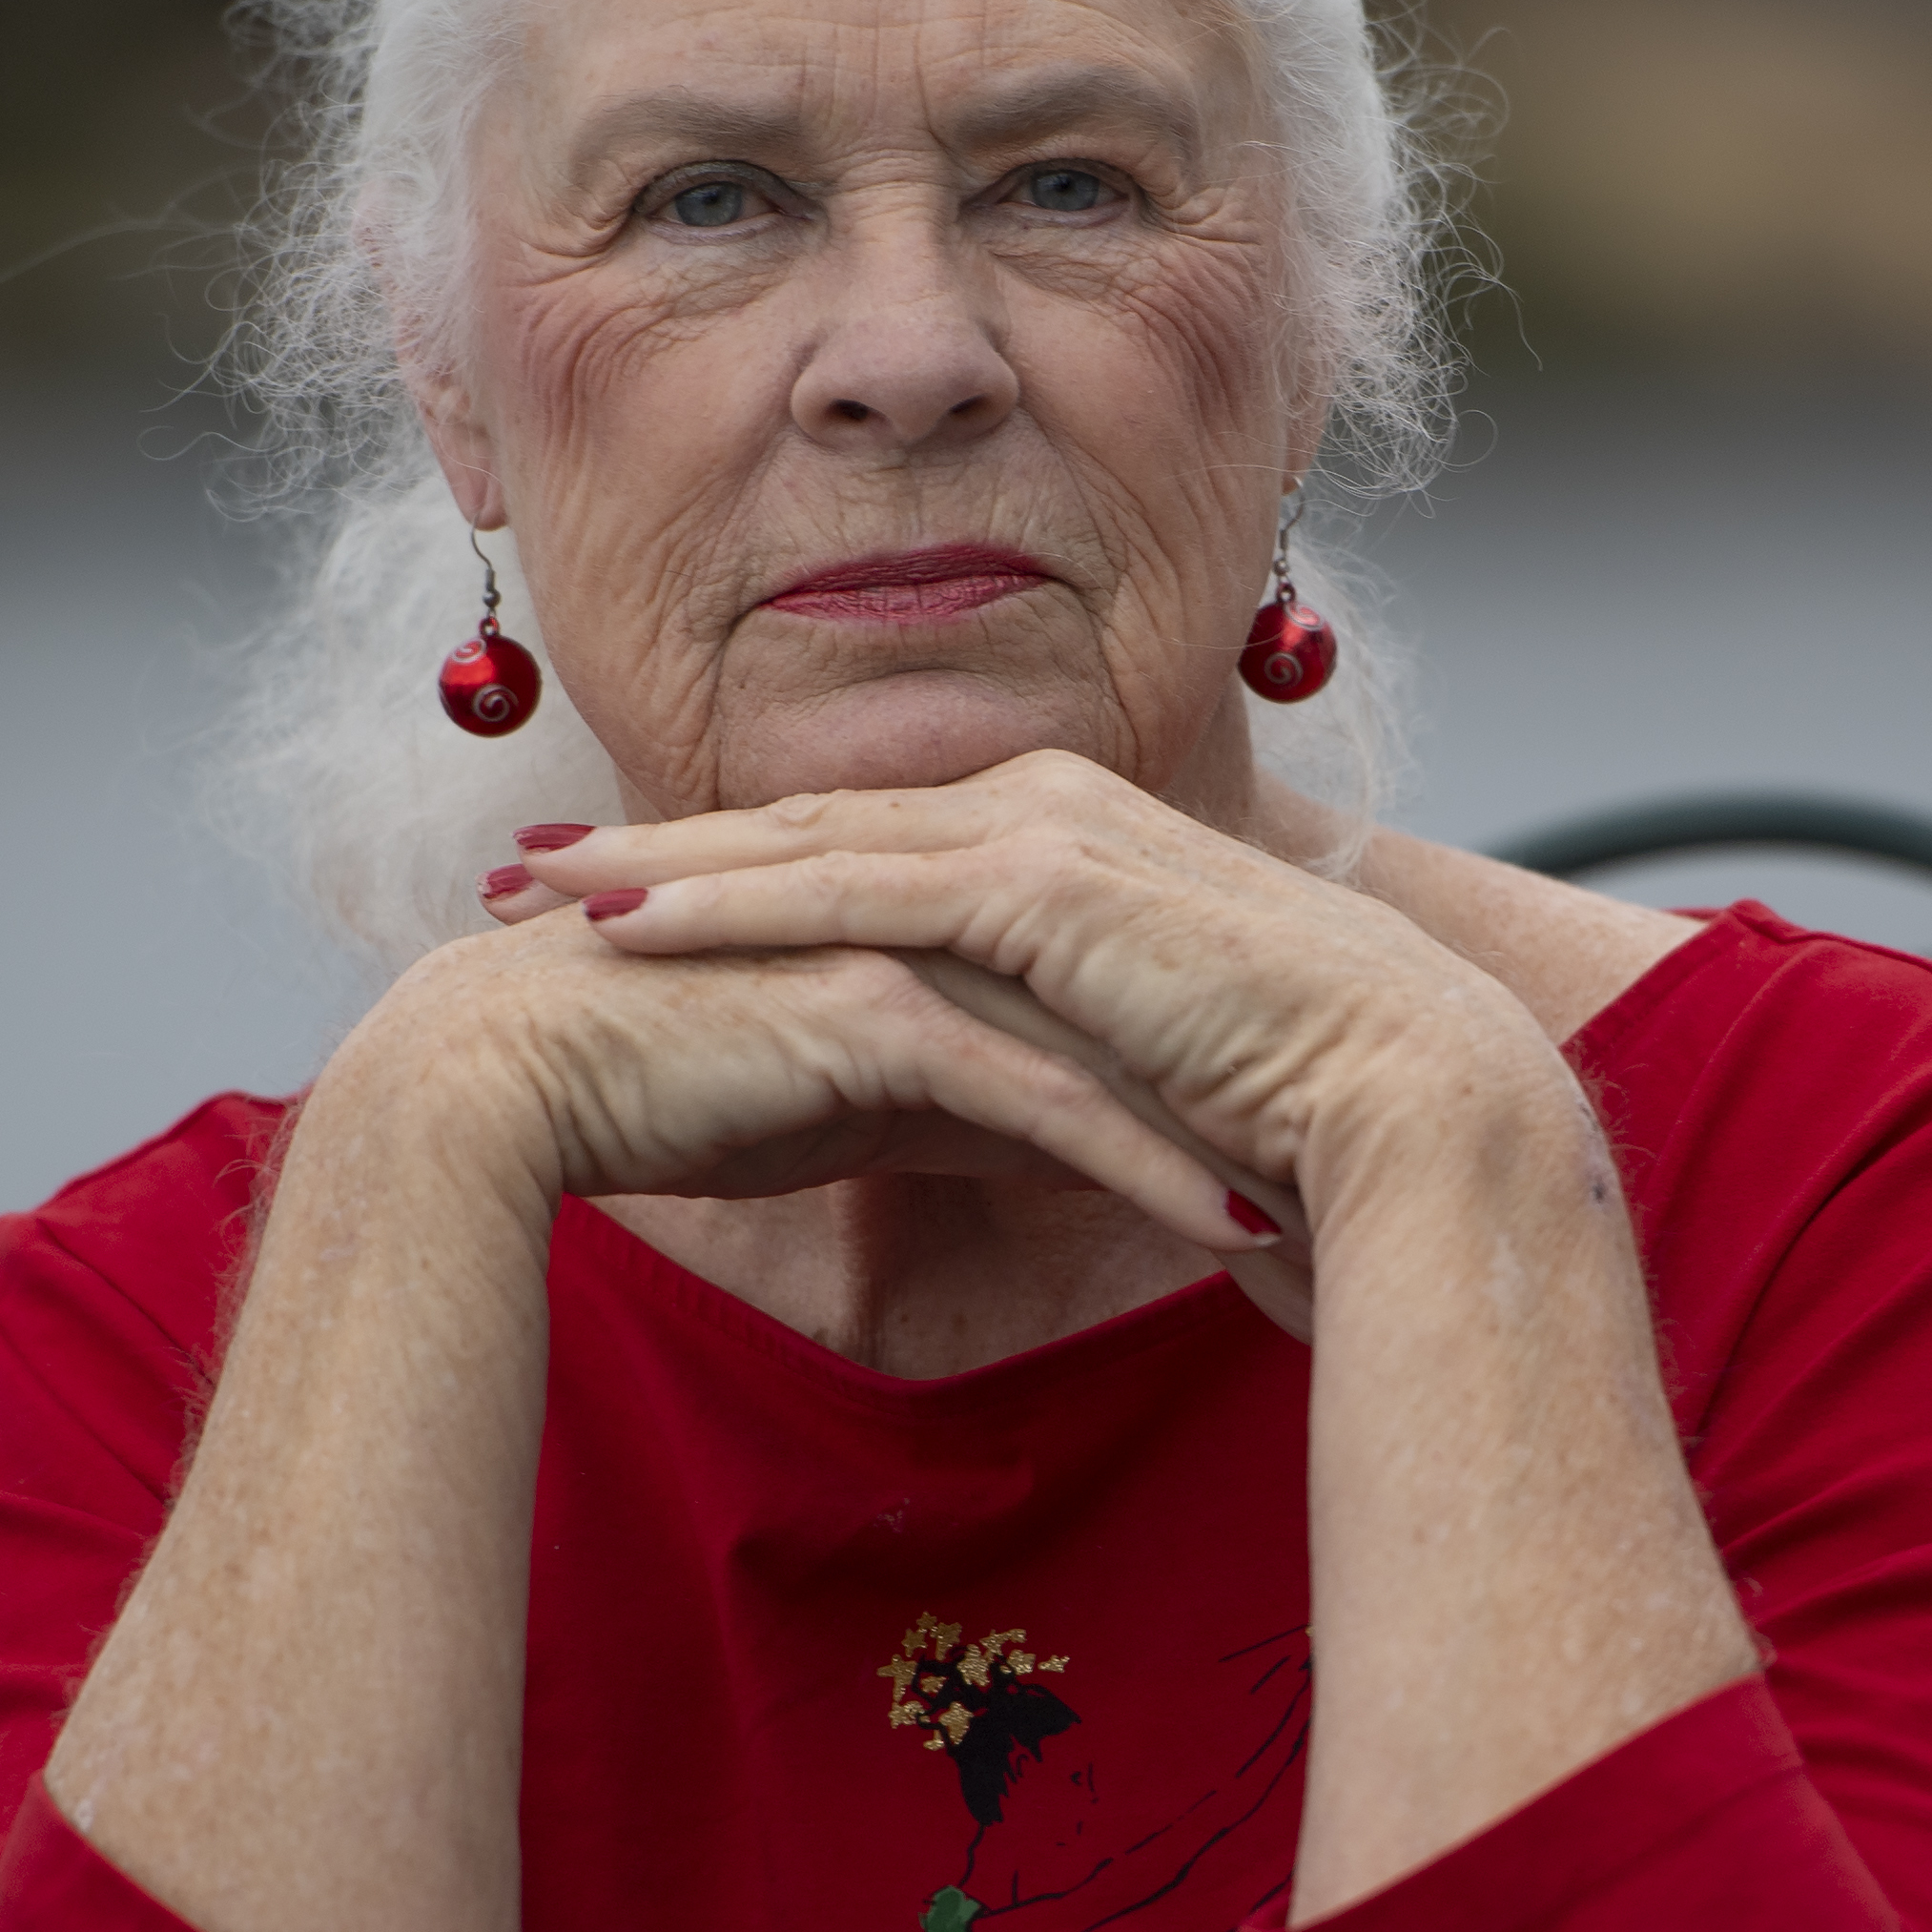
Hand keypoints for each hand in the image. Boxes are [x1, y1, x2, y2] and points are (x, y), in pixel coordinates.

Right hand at [361, 864, 1267, 1266]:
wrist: (504, 1086)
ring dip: (1223, 1130)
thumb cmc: (659, 1095)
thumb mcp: (850, 1105)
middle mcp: (933, 909)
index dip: (1207, 1059)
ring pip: (1107, 1042)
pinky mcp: (877, 1007)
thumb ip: (955, 1098)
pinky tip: (1223, 1229)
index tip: (1306, 1133)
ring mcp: (908, 945)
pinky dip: (1139, 1163)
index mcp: (931, 915)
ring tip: (1330, 1212)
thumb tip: (1060, 1142)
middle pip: (1131, 997)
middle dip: (1246, 1084)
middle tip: (1364, 1161)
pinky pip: (1040, 1095)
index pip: (1103, 983)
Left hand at [484, 752, 1585, 1254]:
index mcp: (1065, 839)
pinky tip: (618, 930)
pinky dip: (721, 906)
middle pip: (804, 826)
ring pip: (801, 844)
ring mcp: (1039, 834)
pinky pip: (845, 893)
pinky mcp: (1039, 886)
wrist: (1416, 1110)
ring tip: (523, 892)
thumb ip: (1036, 1058)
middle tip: (515, 866)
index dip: (726, 869)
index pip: (861, 847)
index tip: (609, 892)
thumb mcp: (1124, 1073)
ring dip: (649, 868)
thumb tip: (961, 1110)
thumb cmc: (1296, 1123)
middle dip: (651, 848)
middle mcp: (1042, 808)